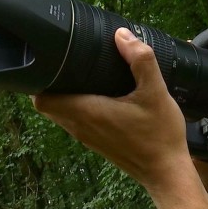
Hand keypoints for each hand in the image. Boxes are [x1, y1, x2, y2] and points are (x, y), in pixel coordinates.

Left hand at [32, 28, 189, 188]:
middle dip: (51, 83)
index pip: (42, 99)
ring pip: (61, 114)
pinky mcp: (96, 143)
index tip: (50, 60)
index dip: (39, 79)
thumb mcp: (156, 92)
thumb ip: (140, 61)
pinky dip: (77, 107)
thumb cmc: (160, 136)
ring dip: (64, 95)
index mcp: (88, 113)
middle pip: (47, 105)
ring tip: (79, 74)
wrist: (167, 173)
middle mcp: (81, 127)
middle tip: (65, 62)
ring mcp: (87, 138)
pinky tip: (98, 94)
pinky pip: (75, 121)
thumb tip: (122, 35)